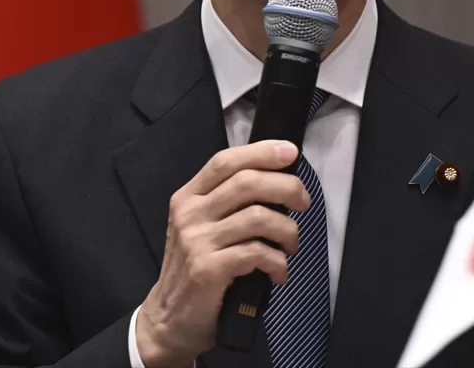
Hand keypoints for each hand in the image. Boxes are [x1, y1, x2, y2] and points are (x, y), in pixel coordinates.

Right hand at [135, 140, 308, 366]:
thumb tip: (277, 183)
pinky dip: (278, 262)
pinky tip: (278, 272)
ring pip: (258, 217)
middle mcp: (189, 214)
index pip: (225, 161)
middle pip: (247, 182)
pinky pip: (257, 253)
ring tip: (291, 245)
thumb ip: (227, 204)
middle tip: (303, 203)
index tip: (290, 152)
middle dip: (286, 187)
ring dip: (287, 230)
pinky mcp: (208, 269)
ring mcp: (196, 241)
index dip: (261, 152)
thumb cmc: (195, 271)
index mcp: (188, 197)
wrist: (169, 320)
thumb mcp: (200, 228)